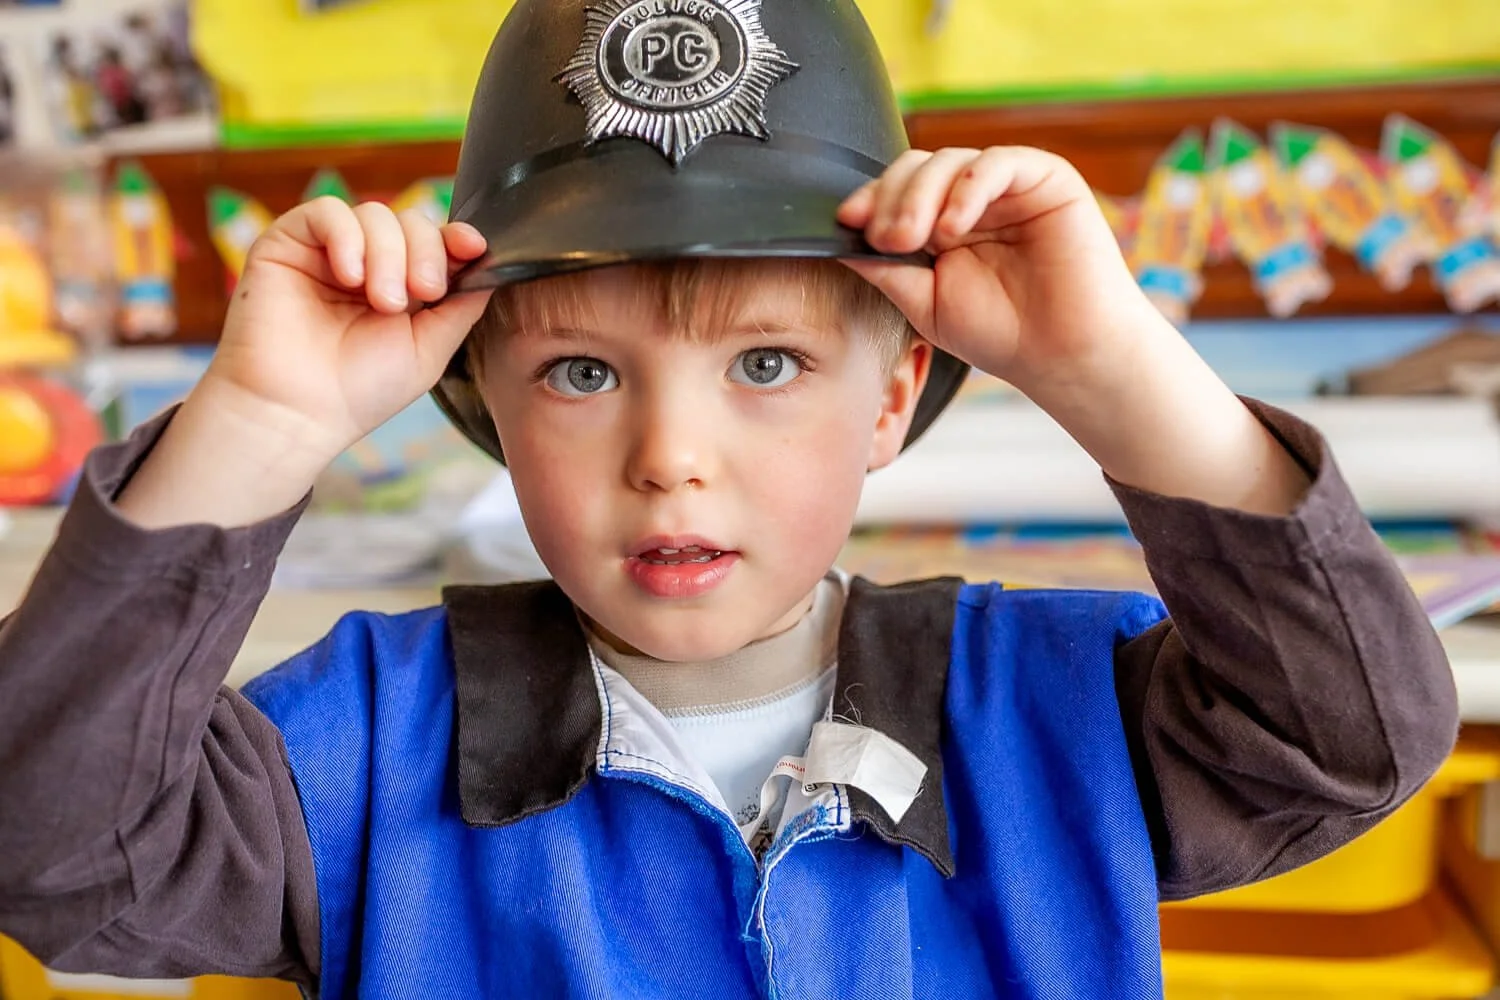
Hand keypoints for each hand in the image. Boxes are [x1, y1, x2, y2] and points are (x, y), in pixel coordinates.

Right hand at [116, 200, 492, 529]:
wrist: (297, 412)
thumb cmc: (359, 390)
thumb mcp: (429, 349)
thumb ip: (462, 307)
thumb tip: (493, 269)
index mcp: (402, 286)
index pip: (436, 243)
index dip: (457, 238)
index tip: (474, 247)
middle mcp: (366, 264)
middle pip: (411, 222)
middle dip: (426, 253)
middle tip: (422, 294)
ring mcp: (328, 252)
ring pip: (375, 214)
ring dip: (389, 254)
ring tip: (382, 302)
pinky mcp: (288, 243)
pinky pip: (327, 211)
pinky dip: (348, 237)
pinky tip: (349, 276)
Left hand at [837, 146, 1163, 394]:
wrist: (1064, 355)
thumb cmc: (1002, 332)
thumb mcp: (925, 302)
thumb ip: (885, 270)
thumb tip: (838, 244)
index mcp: (942, 222)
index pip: (896, 192)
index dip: (870, 200)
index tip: (846, 222)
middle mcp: (972, 198)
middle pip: (916, 169)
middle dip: (892, 200)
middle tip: (886, 239)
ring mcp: (1008, 186)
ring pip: (949, 161)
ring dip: (922, 196)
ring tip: (917, 239)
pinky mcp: (1045, 178)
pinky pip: (997, 163)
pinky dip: (968, 189)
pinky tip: (953, 228)